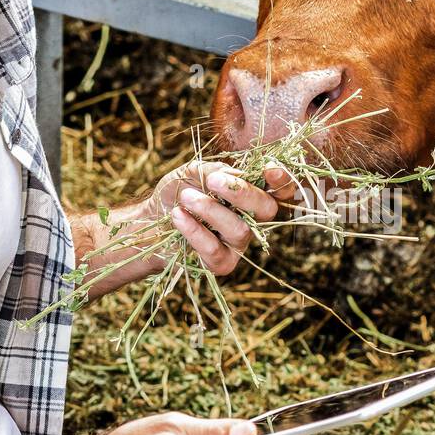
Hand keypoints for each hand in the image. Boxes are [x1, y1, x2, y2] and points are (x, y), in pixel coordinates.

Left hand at [145, 160, 290, 275]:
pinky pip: (215, 250)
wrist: (152, 220)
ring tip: (185, 197)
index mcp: (251, 195)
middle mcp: (251, 220)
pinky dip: (194, 231)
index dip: (282, 181)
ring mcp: (238, 245)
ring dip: (210, 210)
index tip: (269, 170)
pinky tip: (178, 216)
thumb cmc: (178, 192)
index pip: (279, 191)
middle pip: (267, 209)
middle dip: (242, 193)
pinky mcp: (222, 264)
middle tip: (214, 181)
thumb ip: (214, 170)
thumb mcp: (193, 172)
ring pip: (240, 230)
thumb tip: (235, 175)